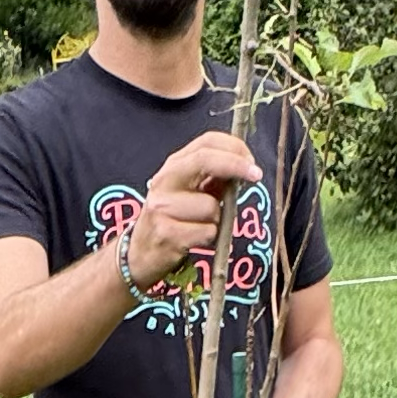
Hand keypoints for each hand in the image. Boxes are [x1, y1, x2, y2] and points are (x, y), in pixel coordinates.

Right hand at [121, 130, 261, 291]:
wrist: (140, 255)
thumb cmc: (173, 221)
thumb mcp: (191, 192)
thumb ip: (214, 178)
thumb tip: (245, 166)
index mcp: (174, 166)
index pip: (206, 142)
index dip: (233, 147)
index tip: (252, 161)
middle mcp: (164, 181)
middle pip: (204, 160)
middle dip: (235, 165)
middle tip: (256, 175)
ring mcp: (163, 207)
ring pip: (212, 207)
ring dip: (217, 220)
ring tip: (199, 226)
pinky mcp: (167, 233)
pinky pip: (208, 232)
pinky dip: (209, 238)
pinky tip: (193, 240)